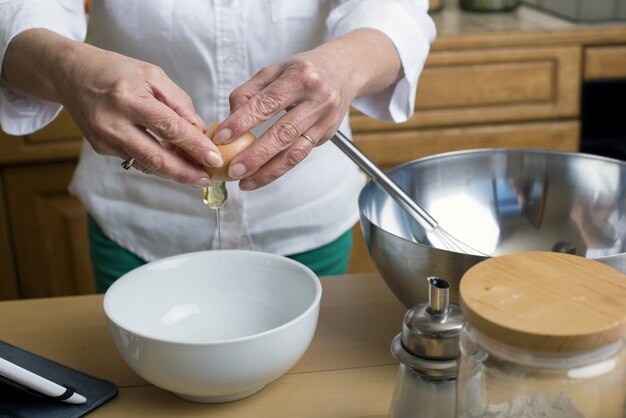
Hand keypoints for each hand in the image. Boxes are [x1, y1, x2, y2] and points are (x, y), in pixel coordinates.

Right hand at [61, 47, 222, 184]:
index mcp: (129, 98)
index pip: (169, 128)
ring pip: (146, 164)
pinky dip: (156, 163)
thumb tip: (199, 130)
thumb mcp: (152, 75)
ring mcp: (104, 139)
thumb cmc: (116, 72)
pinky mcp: (101, 149)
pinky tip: (172, 162)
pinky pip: (136, 160)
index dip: (194, 146)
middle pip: (155, 157)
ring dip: (173, 172)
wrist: (71, 75)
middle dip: (185, 172)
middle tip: (208, 179)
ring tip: (197, 174)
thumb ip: (179, 102)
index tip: (215, 159)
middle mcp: (113, 122)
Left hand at [212, 29, 401, 190]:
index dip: (242, 121)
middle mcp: (316, 99)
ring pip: (295, 152)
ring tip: (246, 182)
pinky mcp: (327, 135)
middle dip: (256, 155)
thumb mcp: (275, 70)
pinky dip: (279, 169)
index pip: (267, 103)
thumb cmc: (303, 70)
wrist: (344, 70)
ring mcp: (325, 120)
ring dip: (268, 171)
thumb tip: (229, 119)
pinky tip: (261, 176)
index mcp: (299, 77)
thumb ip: (250, 92)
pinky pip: (300, 155)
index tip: (221, 137)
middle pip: (284, 132)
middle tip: (233, 169)